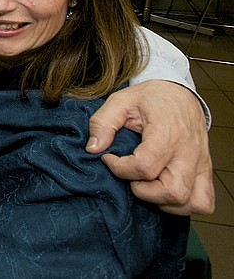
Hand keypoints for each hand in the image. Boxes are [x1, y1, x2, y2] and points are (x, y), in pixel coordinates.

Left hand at [88, 80, 214, 214]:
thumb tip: (93, 148)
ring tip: (147, 185)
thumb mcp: (120, 100)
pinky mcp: (206, 170)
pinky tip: (164, 192)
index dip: (120, 169)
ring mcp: (201, 163)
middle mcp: (188, 151)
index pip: (144, 167)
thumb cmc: (151, 99)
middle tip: (131, 177)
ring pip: (192, 202)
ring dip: (165, 202)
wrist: (179, 93)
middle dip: (144, 191)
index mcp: (166, 133)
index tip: (109, 159)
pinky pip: (204, 202)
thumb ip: (102, 123)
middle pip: (172, 191)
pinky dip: (185, 205)